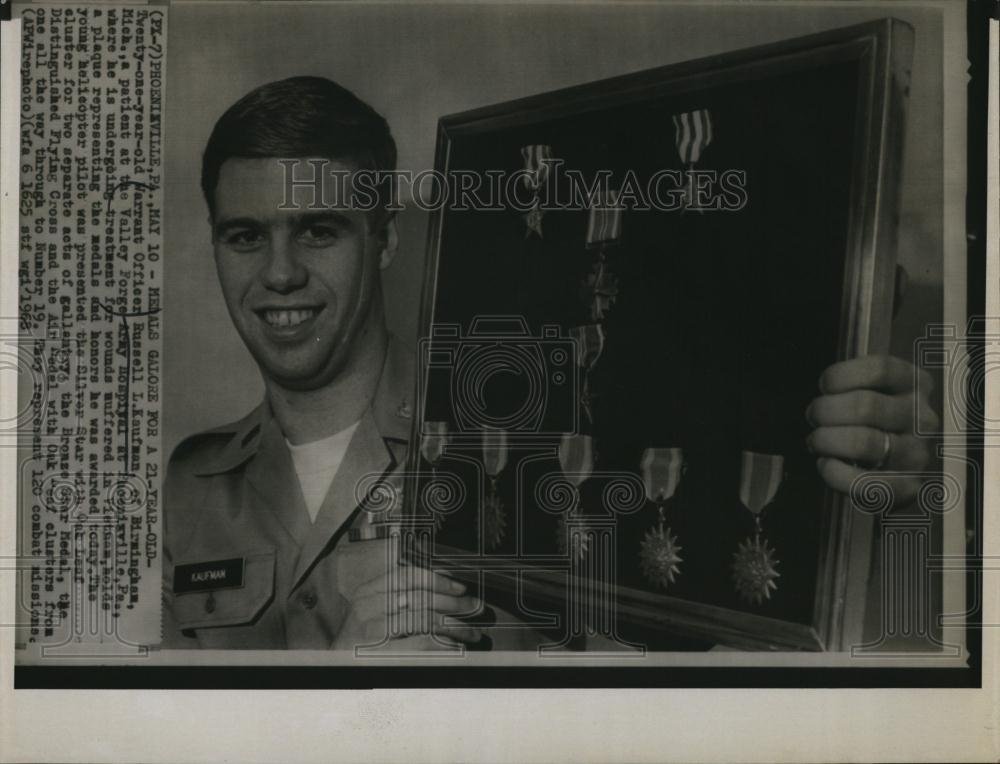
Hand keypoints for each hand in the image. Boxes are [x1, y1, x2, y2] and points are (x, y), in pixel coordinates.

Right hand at [331, 559, 482, 650]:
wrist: (332, 665)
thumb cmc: (360, 636)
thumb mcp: (372, 607)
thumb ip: (399, 593)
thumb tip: (443, 582)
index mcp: (368, 590)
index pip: (407, 575)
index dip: (437, 579)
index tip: (460, 586)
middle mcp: (368, 606)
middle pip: (420, 598)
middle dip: (454, 603)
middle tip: (476, 608)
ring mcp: (372, 630)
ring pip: (424, 620)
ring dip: (454, 626)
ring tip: (472, 633)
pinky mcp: (380, 653)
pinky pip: (421, 645)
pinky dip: (444, 645)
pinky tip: (456, 648)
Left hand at [805, 355, 938, 505]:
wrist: (894, 469)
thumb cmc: (872, 421)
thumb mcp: (873, 389)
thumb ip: (854, 383)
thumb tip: (826, 386)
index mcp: (916, 385)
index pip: (880, 369)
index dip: (841, 375)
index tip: (825, 385)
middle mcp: (922, 418)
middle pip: (865, 406)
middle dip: (825, 410)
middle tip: (814, 416)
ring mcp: (918, 454)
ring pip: (863, 442)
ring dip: (826, 440)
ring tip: (816, 441)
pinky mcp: (906, 487)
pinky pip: (864, 482)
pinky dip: (834, 473)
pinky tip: (825, 463)